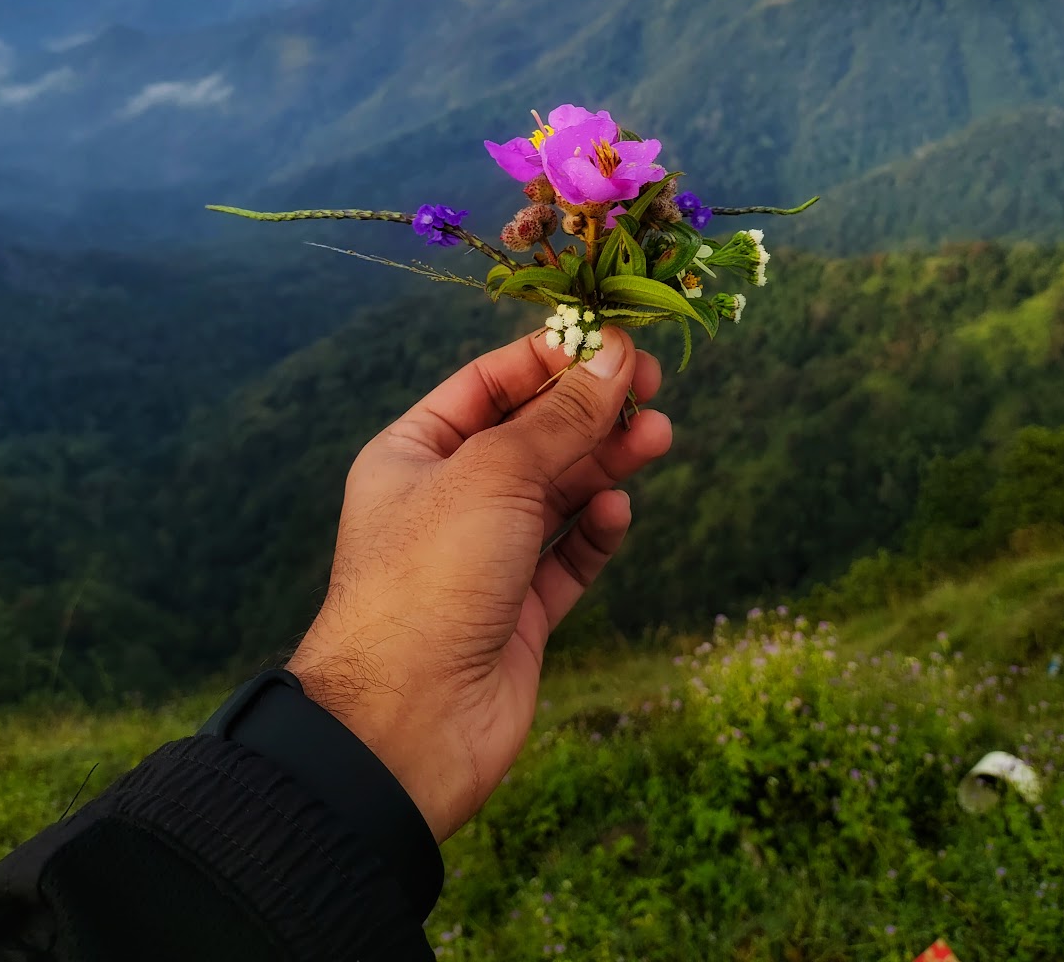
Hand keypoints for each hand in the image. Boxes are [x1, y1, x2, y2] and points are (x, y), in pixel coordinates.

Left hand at [285, 324, 671, 843]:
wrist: (404, 724)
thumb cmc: (428, 577)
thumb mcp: (496, 473)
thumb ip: (562, 417)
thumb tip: (614, 356)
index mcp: (414, 454)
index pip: (489, 384)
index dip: (551, 358)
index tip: (612, 339)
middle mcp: (446, 500)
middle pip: (532, 436)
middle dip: (590, 409)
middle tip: (651, 385)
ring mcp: (484, 558)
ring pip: (558, 494)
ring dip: (606, 463)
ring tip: (659, 435)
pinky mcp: (518, 613)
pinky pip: (567, 557)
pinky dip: (596, 532)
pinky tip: (617, 511)